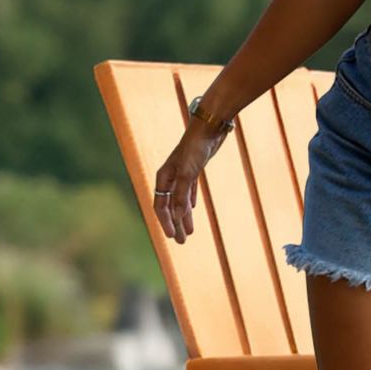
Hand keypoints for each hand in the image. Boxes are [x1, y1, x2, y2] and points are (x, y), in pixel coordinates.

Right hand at [152, 121, 229, 243]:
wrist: (209, 127)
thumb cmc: (196, 148)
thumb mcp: (189, 173)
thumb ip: (182, 195)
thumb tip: (177, 217)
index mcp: (163, 177)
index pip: (161, 205)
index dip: (166, 222)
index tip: (173, 237)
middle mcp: (170, 176)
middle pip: (169, 206)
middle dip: (175, 224)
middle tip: (181, 242)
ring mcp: (182, 173)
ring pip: (180, 200)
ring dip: (184, 216)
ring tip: (189, 232)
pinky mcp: (194, 169)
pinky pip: (188, 190)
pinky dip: (189, 202)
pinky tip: (192, 209)